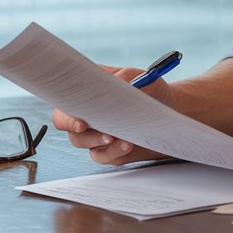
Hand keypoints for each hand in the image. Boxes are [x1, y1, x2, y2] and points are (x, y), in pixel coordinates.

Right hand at [50, 64, 173, 165]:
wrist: (169, 112)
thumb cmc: (150, 91)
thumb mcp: (142, 77)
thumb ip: (128, 76)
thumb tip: (117, 82)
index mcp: (88, 92)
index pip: (64, 98)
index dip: (63, 104)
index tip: (73, 109)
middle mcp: (87, 114)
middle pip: (64, 123)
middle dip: (71, 125)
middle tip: (83, 125)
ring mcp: (95, 134)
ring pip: (81, 142)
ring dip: (96, 139)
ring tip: (114, 136)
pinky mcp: (108, 151)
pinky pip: (103, 156)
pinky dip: (113, 151)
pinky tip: (126, 144)